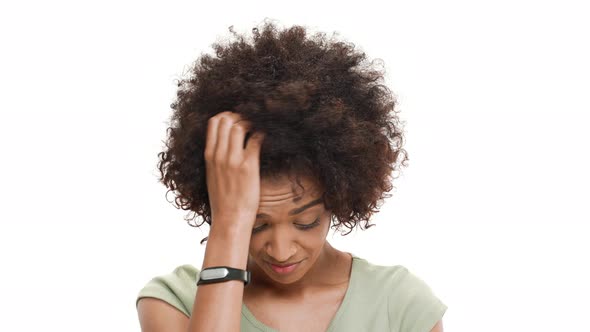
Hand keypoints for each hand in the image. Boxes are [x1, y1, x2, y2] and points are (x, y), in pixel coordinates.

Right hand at [204, 111, 264, 231]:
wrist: (229, 219)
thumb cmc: (223, 200)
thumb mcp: (212, 176)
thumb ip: (215, 159)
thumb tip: (223, 146)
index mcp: (209, 156)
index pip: (214, 122)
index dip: (227, 115)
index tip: (237, 118)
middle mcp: (219, 155)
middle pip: (227, 119)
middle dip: (240, 115)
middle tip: (251, 120)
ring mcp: (233, 160)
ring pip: (240, 126)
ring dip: (252, 122)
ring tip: (259, 127)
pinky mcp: (248, 166)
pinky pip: (256, 140)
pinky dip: (262, 134)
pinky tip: (267, 137)